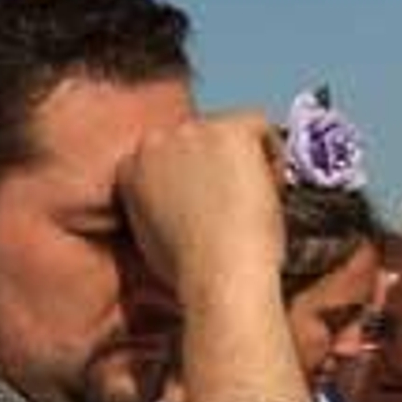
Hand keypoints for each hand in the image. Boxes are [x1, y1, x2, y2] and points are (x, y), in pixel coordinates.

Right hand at [119, 113, 285, 302]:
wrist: (219, 275)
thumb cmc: (193, 272)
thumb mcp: (153, 239)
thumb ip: (158, 208)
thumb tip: (182, 204)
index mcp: (129, 169)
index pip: (169, 157)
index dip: (196, 178)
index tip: (212, 202)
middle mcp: (154, 142)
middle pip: (197, 139)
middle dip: (218, 166)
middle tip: (238, 204)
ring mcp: (192, 132)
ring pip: (229, 132)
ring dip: (245, 161)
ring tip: (253, 203)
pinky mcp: (230, 130)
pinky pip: (259, 125)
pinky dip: (272, 154)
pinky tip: (270, 191)